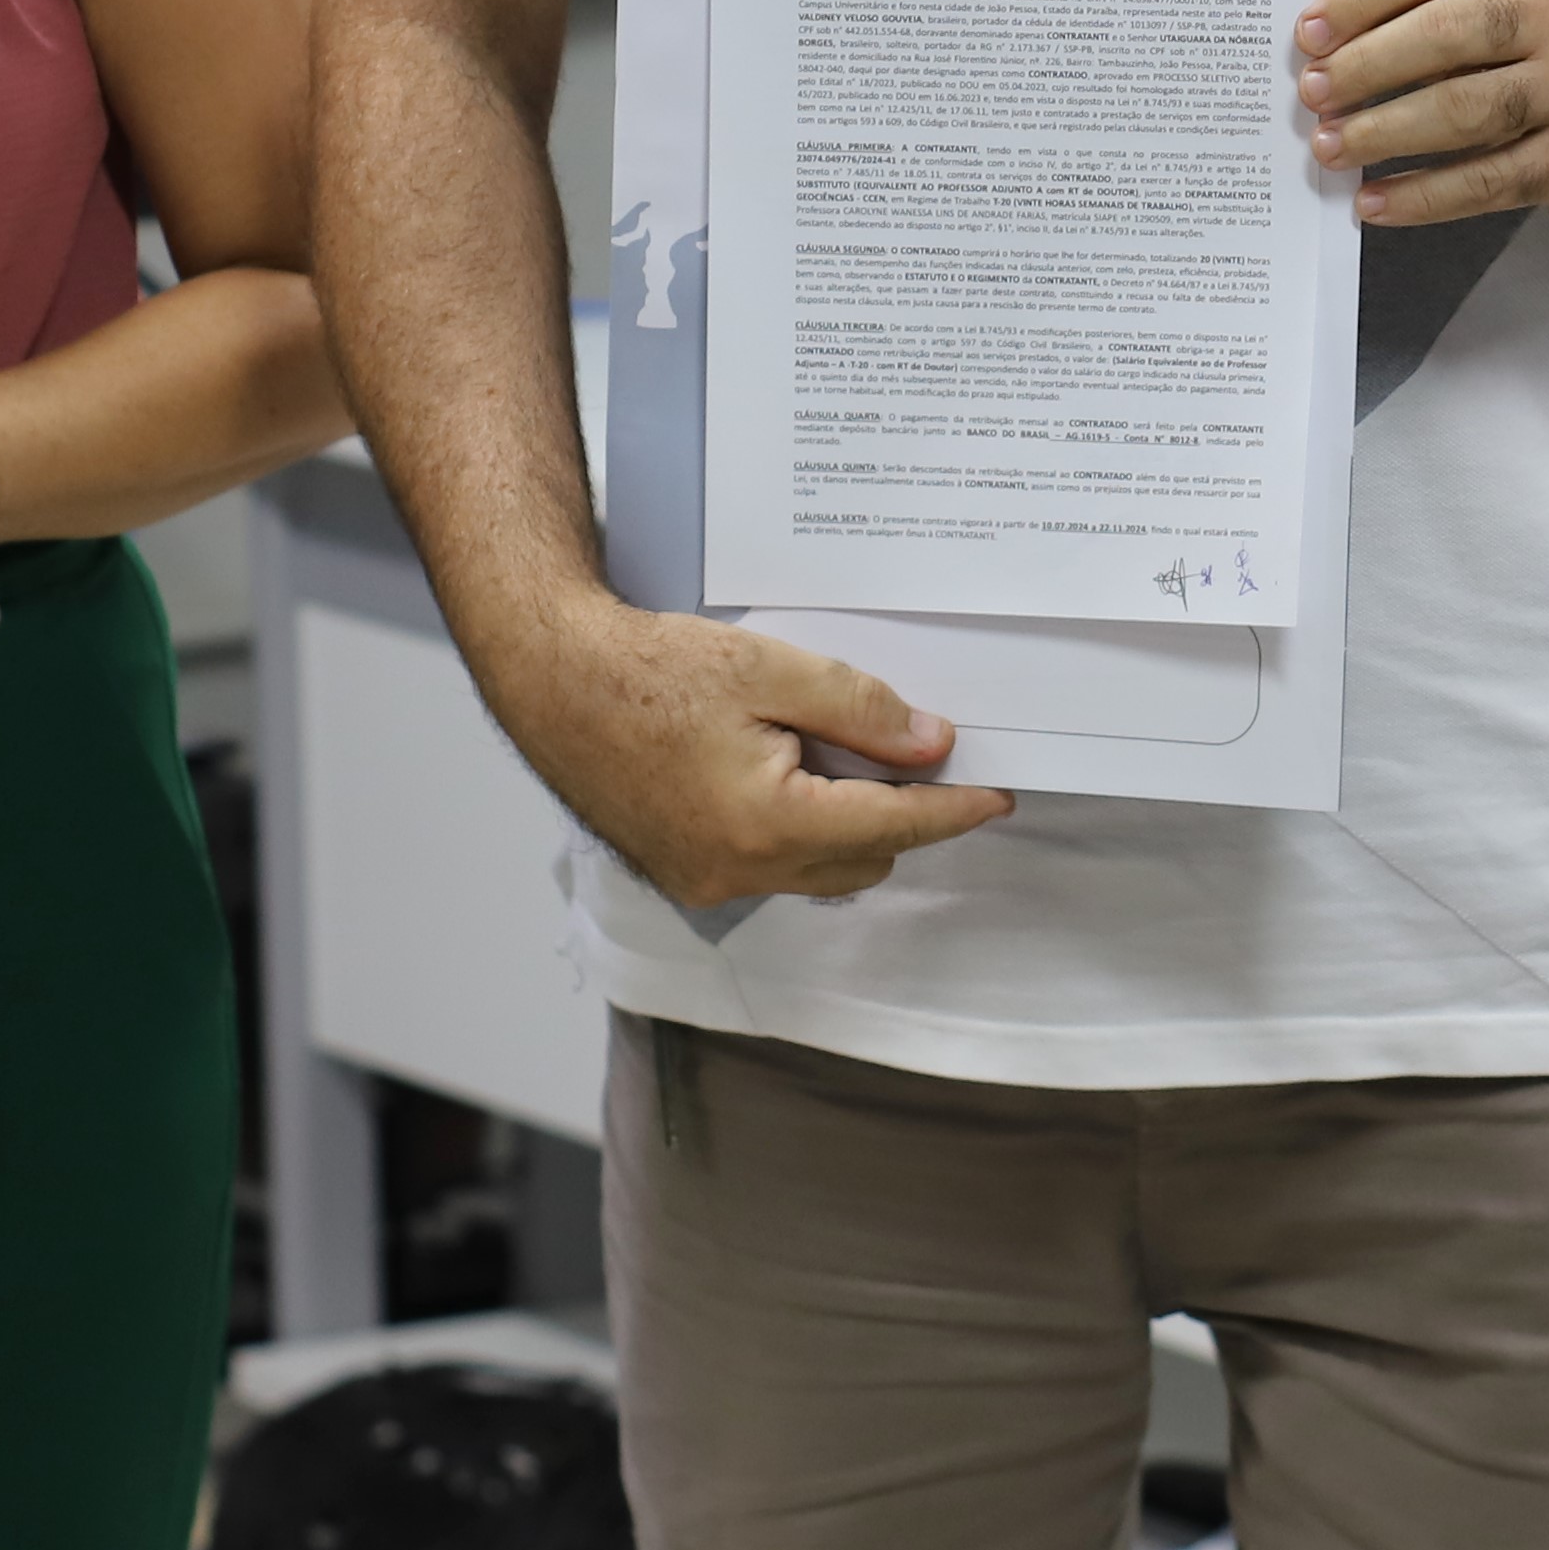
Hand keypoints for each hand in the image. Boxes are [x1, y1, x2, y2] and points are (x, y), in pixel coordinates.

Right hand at [485, 583, 1015, 904]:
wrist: (552, 679)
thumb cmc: (648, 668)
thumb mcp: (770, 669)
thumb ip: (861, 710)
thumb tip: (933, 745)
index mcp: (766, 825)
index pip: (891, 828)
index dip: (951, 810)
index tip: (996, 796)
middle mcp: (738, 871)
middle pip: (860, 859)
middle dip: (896, 812)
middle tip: (910, 746)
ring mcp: (705, 881)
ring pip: (816, 869)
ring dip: (843, 823)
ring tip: (833, 748)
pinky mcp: (683, 873)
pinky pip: (770, 866)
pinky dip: (795, 828)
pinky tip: (783, 766)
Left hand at [1298, 0, 1548, 232]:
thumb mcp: (1522, 2)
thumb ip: (1445, 5)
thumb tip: (1331, 43)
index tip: (1309, 33)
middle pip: (1449, 32)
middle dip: (1368, 64)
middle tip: (1312, 94)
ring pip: (1466, 108)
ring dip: (1385, 131)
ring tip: (1330, 148)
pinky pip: (1488, 180)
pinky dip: (1423, 195)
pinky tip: (1374, 203)